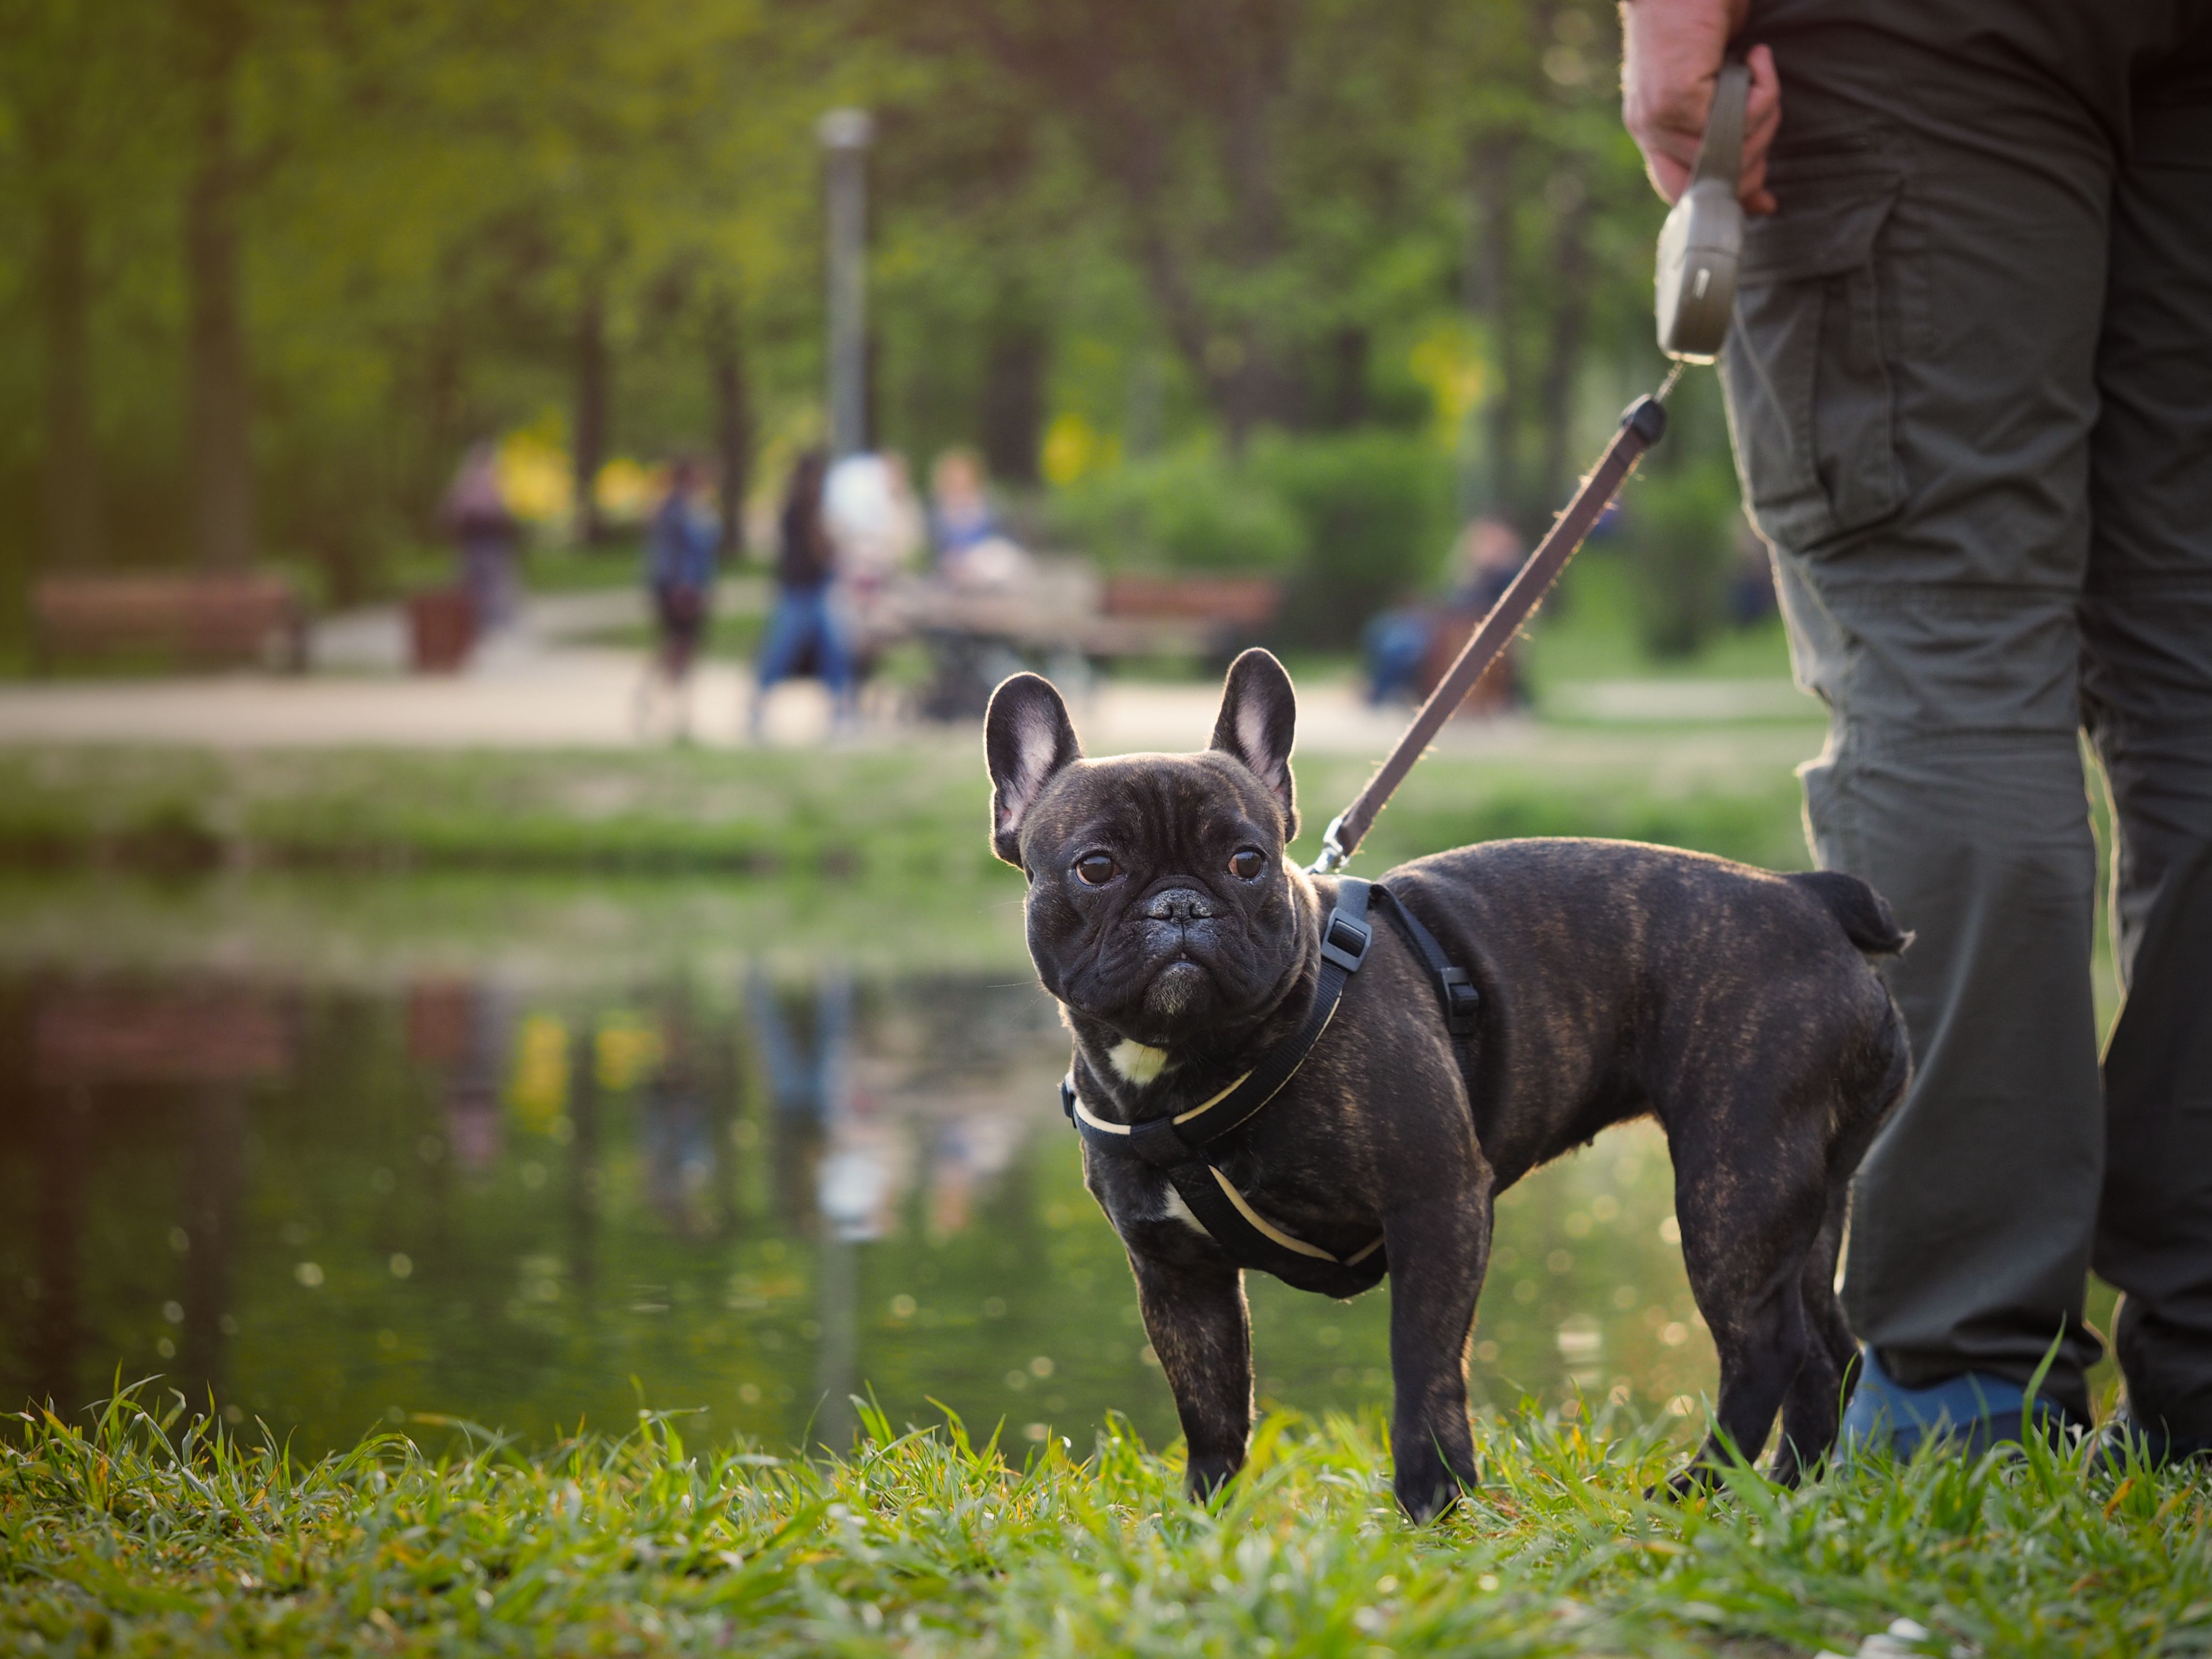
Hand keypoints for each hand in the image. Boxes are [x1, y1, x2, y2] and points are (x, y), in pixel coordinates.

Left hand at [1620, 0, 1781, 213]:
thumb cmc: (1701, 10)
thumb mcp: (1714, 77)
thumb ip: (1724, 119)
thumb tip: (1757, 178)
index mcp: (1653, 126)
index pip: (1680, 189)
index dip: (1724, 198)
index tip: (1763, 201)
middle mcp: (1649, 128)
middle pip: (1714, 181)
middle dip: (1756, 155)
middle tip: (1768, 106)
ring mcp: (1659, 117)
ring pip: (1731, 152)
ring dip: (1764, 115)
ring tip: (1761, 70)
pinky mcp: (1677, 99)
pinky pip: (1736, 122)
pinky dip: (1762, 91)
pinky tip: (1758, 56)